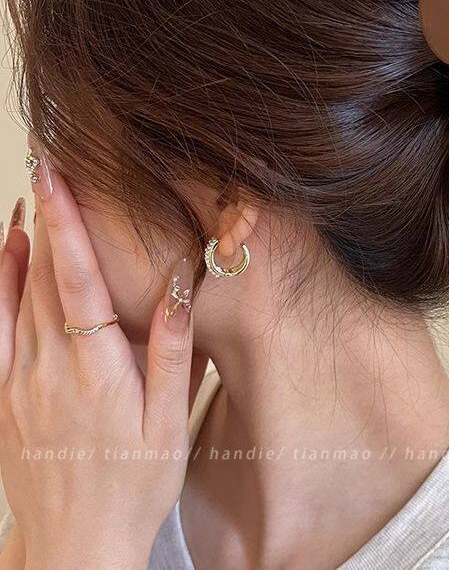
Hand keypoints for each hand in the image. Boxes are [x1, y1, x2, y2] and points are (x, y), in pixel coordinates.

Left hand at [0, 152, 194, 569]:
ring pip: (16, 296)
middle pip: (45, 277)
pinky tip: (4, 259)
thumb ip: (171, 352)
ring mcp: (17, 382)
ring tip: (30, 198)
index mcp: (96, 371)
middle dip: (49, 217)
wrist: (76, 546)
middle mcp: (49, 369)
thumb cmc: (133, 484)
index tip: (62, 180)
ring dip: (22, 243)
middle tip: (51, 169)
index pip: (78, 280)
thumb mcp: (169, 423)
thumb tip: (179, 289)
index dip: (69, 225)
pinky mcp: (2, 399)